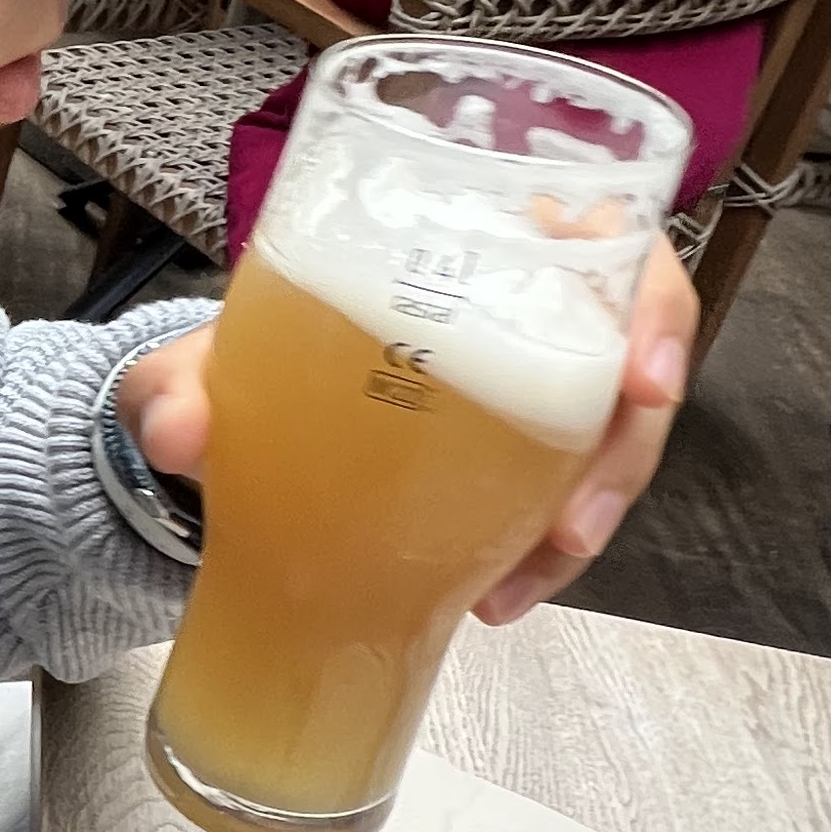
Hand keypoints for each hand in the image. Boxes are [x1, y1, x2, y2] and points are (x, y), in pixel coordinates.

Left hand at [112, 227, 697, 625]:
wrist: (245, 424)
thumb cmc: (260, 352)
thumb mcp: (211, 358)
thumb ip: (177, 380)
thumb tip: (176, 429)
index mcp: (485, 236)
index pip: (612, 238)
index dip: (654, 305)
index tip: (643, 377)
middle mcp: (529, 304)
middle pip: (634, 359)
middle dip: (627, 447)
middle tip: (577, 523)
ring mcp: (536, 389)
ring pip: (610, 444)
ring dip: (585, 517)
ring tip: (524, 578)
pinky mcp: (523, 465)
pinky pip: (563, 503)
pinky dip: (539, 555)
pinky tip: (494, 595)